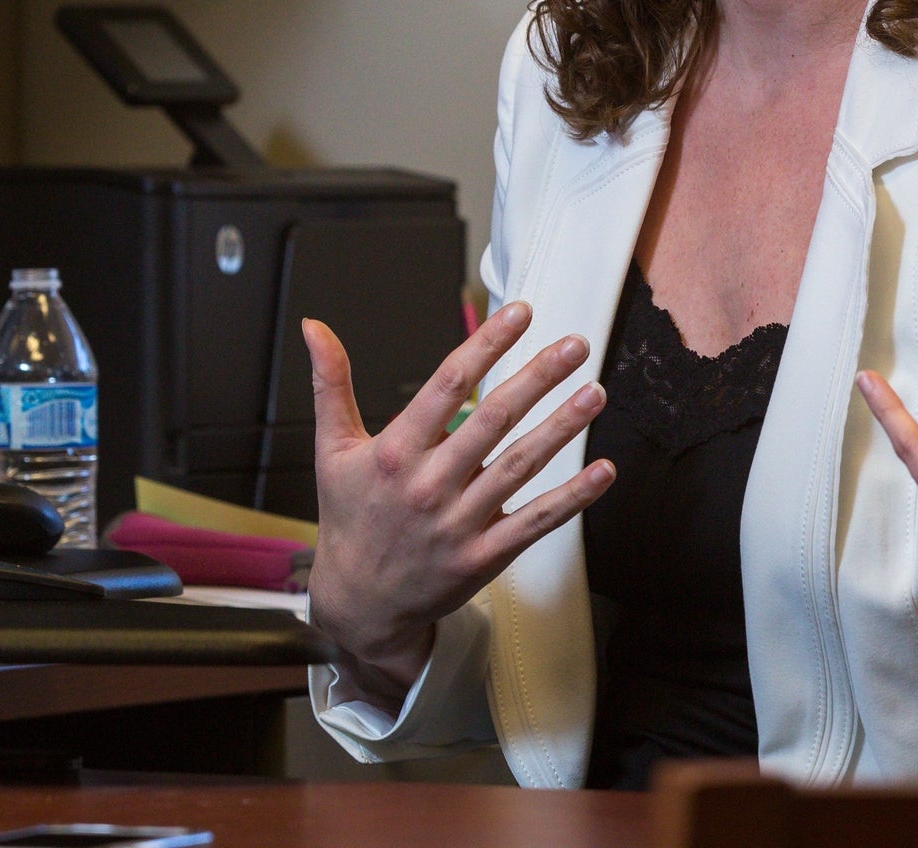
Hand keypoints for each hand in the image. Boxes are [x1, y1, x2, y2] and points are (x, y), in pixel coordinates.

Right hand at [304, 304, 614, 707]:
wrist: (359, 602)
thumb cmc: (349, 517)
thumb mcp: (331, 448)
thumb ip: (331, 383)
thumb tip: (315, 327)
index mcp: (394, 453)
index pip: (446, 387)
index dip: (485, 347)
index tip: (520, 315)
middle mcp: (428, 485)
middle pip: (492, 420)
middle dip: (537, 377)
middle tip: (575, 345)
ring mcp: (458, 523)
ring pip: (519, 466)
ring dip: (561, 428)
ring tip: (594, 392)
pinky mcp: (483, 557)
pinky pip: (535, 522)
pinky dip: (572, 498)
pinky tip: (602, 471)